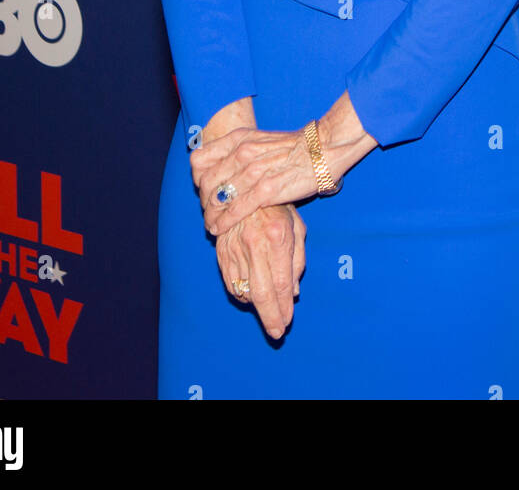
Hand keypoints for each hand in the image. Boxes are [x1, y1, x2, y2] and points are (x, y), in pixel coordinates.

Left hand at [192, 125, 323, 236]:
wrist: (323, 148)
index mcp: (239, 139)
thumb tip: (223, 165)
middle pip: (206, 182)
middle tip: (207, 211)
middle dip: (203, 200)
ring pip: (218, 198)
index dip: (196, 177)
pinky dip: (223, 221)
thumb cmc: (293, 146)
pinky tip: (218, 229)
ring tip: (210, 225)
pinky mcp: (266, 190)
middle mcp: (242, 153)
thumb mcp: (259, 140)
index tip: (201, 188)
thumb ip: (239, 151)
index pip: (200, 160)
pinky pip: (235, 209)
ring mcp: (253, 171)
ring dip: (210, 215)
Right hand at [214, 203, 305, 340]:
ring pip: (243, 289)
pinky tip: (249, 295)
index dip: (283, 308)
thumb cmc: (276, 206)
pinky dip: (239, 294)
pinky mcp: (221, 249)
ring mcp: (234, 247)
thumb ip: (297, 260)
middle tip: (276, 332)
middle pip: (261, 292)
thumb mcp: (296, 227)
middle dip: (269, 317)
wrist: (244, 185)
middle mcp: (254, 243)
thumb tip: (293, 292)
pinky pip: (229, 281)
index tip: (286, 324)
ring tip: (268, 312)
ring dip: (256, 306)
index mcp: (277, 236)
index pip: (281, 283)